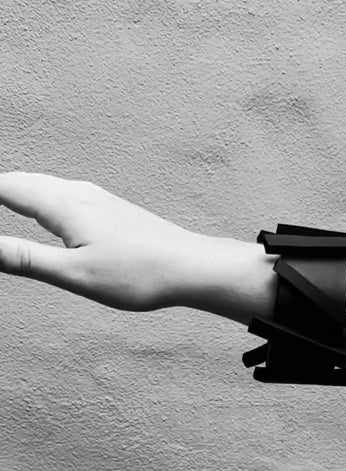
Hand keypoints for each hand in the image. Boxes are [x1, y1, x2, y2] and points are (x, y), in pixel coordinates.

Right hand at [0, 171, 198, 311]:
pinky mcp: (110, 209)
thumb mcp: (77, 274)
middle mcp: (79, 193)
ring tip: (2, 204)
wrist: (189, 266)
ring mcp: (97, 198)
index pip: (5, 187)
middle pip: (21, 182)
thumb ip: (26, 259)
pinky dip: (39, 199)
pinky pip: (63, 195)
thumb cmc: (140, 274)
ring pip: (44, 187)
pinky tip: (42, 212)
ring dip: (15, 192)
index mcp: (65, 204)